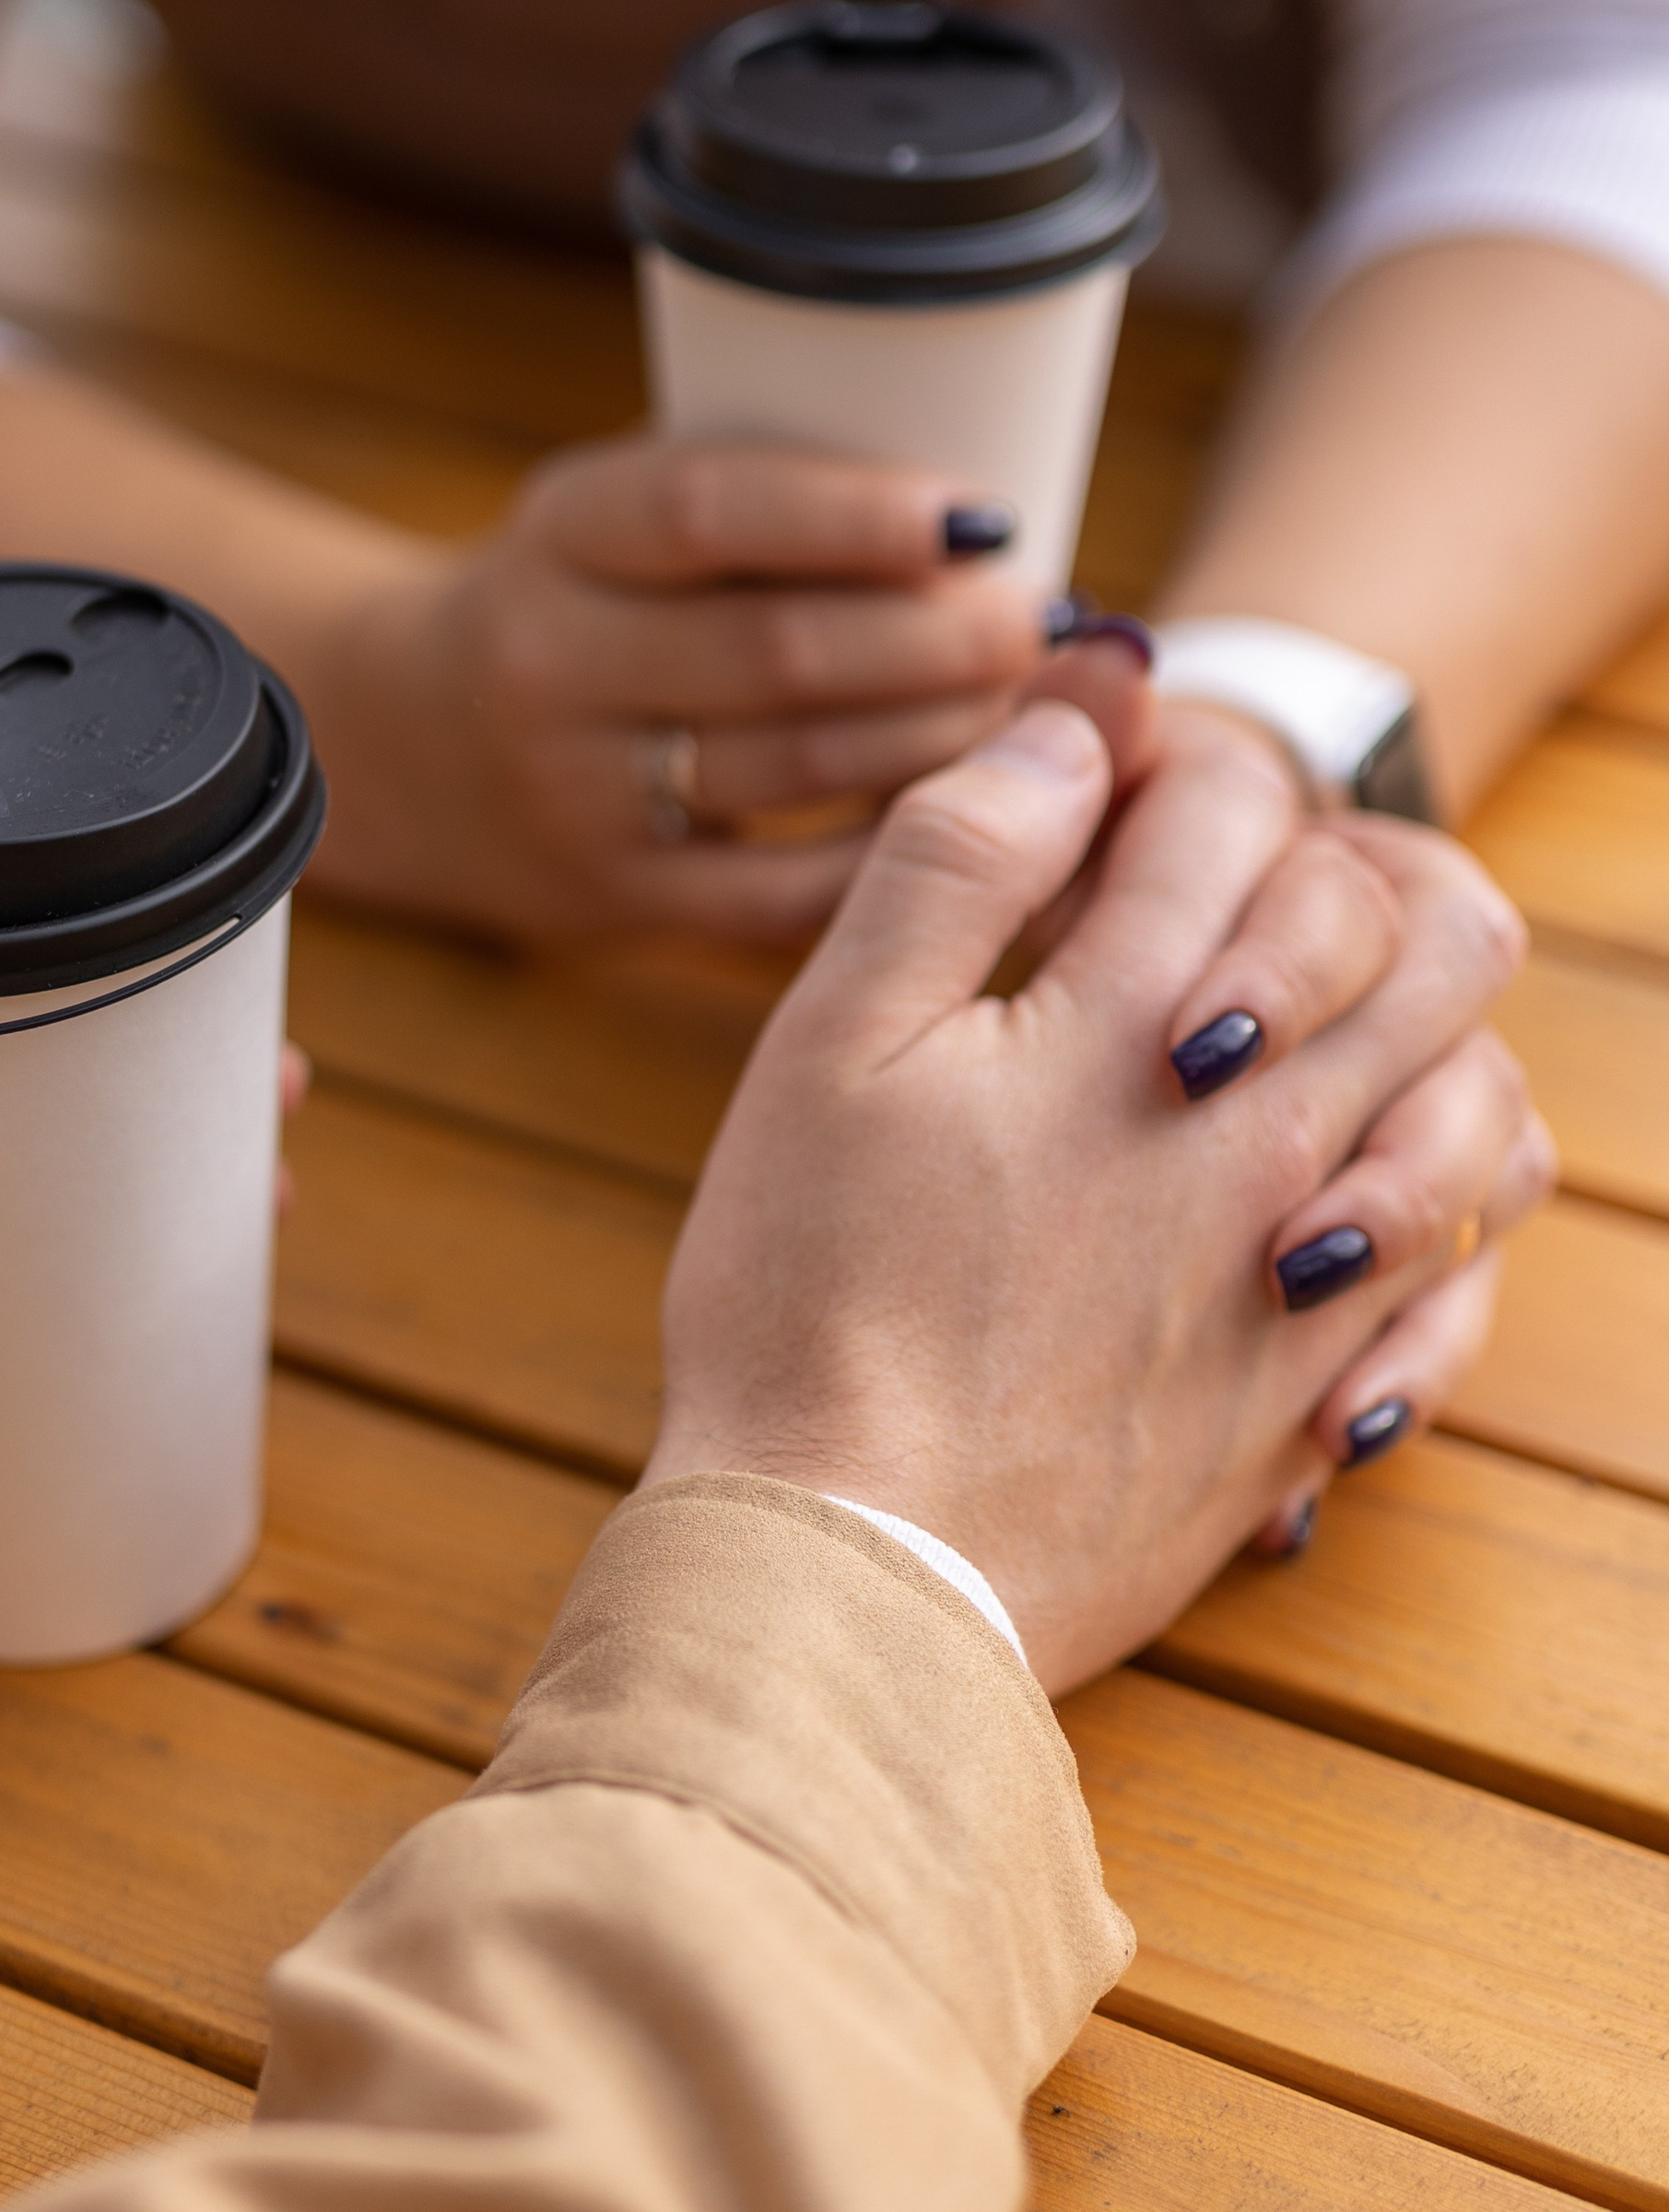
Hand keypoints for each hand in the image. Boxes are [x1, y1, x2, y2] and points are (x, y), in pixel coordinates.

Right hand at [310, 433, 1045, 942]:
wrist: (416, 740)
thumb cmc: (598, 597)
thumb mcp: (626, 512)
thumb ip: (771, 500)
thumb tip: (994, 517)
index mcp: (565, 528)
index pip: (713, 509)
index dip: (858, 514)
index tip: (985, 517)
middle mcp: (549, 658)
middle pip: (777, 649)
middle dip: (942, 636)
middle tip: (1046, 622)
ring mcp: (575, 790)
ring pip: (795, 768)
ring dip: (944, 737)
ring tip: (1041, 708)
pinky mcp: (614, 899)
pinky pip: (783, 892)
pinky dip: (892, 854)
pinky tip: (975, 818)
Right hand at [645, 682, 1543, 1694]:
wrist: (858, 1576)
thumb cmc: (811, 1297)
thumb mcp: (833, 1041)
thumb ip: (956, 858)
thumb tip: (1078, 719)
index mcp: (1133, 1021)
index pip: (1230, 801)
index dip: (1161, 758)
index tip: (1089, 795)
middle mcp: (1268, 1136)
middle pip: (1423, 922)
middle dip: (1331, 864)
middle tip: (1212, 904)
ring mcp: (1315, 1277)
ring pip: (1483, 1093)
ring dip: (1411, 1033)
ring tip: (1292, 1042)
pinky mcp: (1320, 1396)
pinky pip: (1466, 1278)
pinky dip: (1423, 1212)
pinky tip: (1322, 1211)